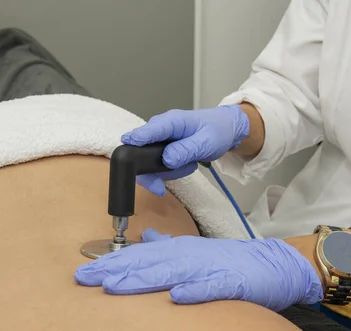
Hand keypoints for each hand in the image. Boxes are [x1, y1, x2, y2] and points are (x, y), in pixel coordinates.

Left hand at [74, 228, 323, 311]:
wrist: (272, 263)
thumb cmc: (229, 261)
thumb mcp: (193, 251)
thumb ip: (167, 245)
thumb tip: (145, 236)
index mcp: (178, 250)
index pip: (138, 256)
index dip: (111, 263)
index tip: (84, 272)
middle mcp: (188, 256)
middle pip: (146, 263)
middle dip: (114, 271)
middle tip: (85, 278)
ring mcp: (208, 268)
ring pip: (170, 273)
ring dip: (141, 279)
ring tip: (114, 286)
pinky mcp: (231, 282)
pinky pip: (210, 288)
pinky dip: (194, 291)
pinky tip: (176, 297)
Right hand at [122, 105, 249, 195]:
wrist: (226, 129)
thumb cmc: (217, 130)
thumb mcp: (205, 142)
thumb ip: (185, 151)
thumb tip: (166, 160)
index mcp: (171, 122)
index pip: (148, 131)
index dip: (135, 142)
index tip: (124, 155)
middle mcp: (161, 129)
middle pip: (141, 151)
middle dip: (151, 172)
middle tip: (159, 189)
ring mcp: (161, 139)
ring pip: (150, 162)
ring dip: (168, 171)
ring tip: (190, 166)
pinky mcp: (163, 148)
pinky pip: (159, 164)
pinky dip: (172, 170)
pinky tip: (187, 165)